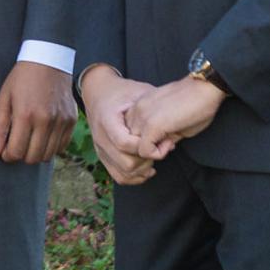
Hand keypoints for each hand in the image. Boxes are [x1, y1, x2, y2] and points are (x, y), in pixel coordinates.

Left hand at [0, 59, 76, 163]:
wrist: (48, 60)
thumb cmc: (21, 79)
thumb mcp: (3, 99)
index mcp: (25, 115)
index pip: (16, 152)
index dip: (7, 155)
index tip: (5, 149)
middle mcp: (45, 120)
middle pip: (32, 157)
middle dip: (20, 155)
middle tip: (16, 144)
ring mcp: (61, 121)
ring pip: (48, 155)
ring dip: (36, 153)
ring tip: (29, 140)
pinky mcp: (71, 120)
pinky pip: (61, 147)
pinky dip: (50, 147)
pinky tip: (42, 136)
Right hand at [77, 68, 159, 185]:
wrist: (98, 92)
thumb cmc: (122, 91)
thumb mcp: (139, 92)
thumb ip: (153, 112)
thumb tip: (170, 137)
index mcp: (107, 120)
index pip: (125, 143)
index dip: (144, 146)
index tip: (158, 140)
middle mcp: (100, 137)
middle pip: (126, 162)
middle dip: (147, 160)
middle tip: (159, 150)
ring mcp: (100, 148)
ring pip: (123, 173)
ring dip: (142, 170)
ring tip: (153, 159)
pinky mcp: (103, 156)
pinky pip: (118, 176)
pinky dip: (134, 177)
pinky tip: (146, 169)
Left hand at [126, 76, 224, 155]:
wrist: (205, 88)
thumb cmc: (195, 102)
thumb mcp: (171, 120)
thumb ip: (159, 133)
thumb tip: (158, 148)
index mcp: (140, 105)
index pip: (130, 132)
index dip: (146, 141)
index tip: (166, 139)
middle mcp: (136, 109)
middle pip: (129, 141)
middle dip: (146, 148)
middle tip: (167, 144)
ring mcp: (142, 116)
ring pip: (133, 147)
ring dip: (151, 151)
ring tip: (169, 143)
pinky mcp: (152, 125)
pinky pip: (144, 151)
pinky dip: (157, 154)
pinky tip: (171, 144)